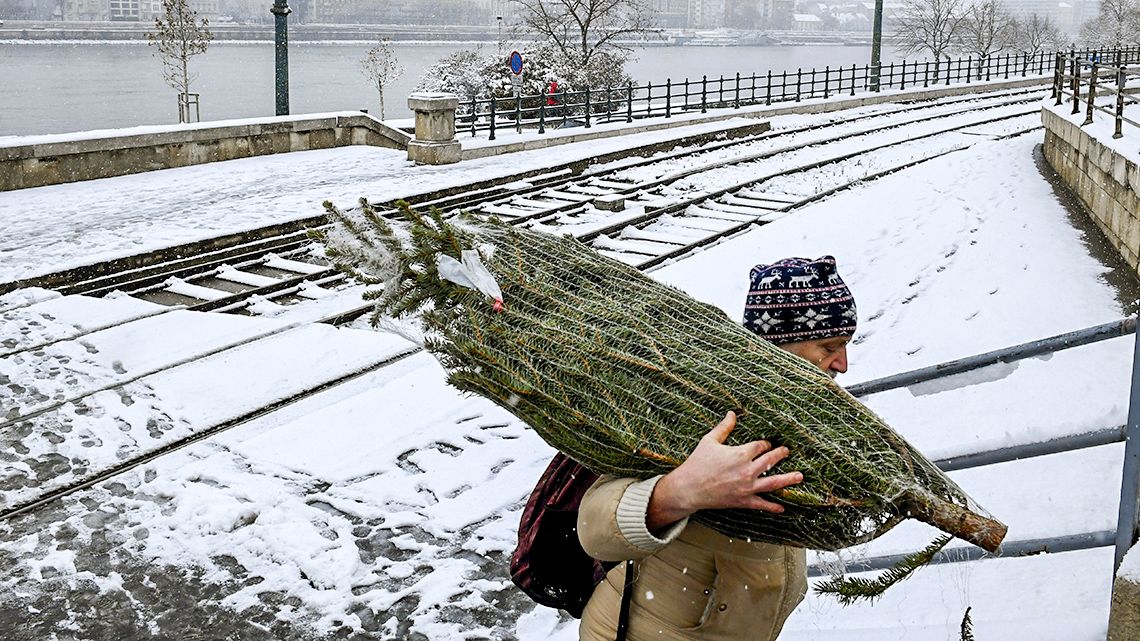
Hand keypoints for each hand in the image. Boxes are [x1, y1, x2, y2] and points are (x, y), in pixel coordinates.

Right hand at [646, 411, 802, 532]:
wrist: (688, 488)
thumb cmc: (697, 463)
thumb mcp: (709, 441)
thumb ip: (724, 427)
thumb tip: (732, 413)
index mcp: (741, 453)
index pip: (761, 446)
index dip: (766, 444)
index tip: (767, 444)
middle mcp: (747, 470)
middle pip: (771, 460)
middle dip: (780, 455)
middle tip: (787, 452)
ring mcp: (747, 486)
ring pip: (773, 482)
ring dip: (788, 479)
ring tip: (799, 476)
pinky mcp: (743, 500)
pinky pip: (762, 504)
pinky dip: (772, 506)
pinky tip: (782, 507)